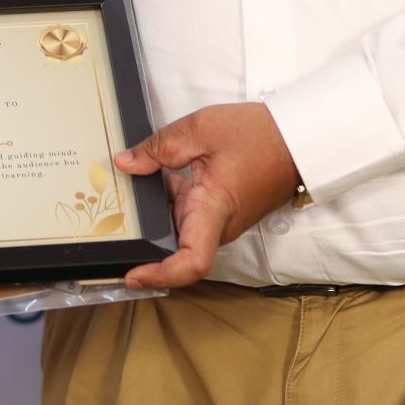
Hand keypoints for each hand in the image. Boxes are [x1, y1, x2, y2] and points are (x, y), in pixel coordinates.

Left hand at [113, 102, 303, 289]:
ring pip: (178, 230)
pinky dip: (167, 201)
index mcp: (214, 209)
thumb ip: (160, 147)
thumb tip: (125, 163)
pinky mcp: (220, 210)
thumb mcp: (202, 129)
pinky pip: (188, 215)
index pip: (190, 262)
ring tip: (121, 194)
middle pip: (175, 249)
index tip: (132, 275)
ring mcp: (219, 220)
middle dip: (143, 243)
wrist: (298, 139)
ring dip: (154, 216)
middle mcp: (217, 224)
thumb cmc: (261, 136)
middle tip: (107, 227)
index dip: (160, 275)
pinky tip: (150, 174)